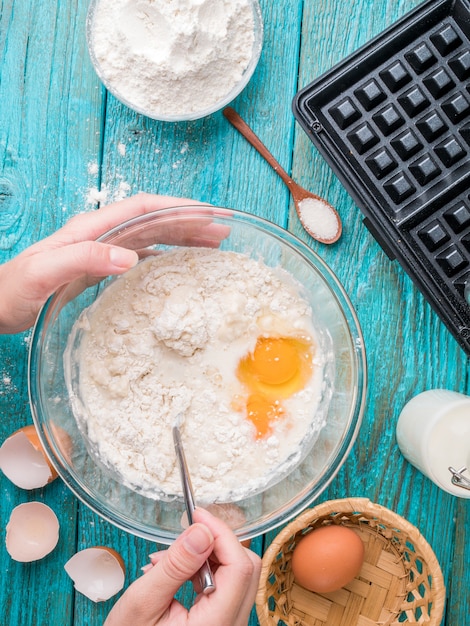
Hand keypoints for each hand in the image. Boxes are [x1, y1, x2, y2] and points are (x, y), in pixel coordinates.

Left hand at [0, 193, 227, 333]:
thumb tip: (129, 257)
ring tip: (210, 245)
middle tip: (221, 230)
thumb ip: (84, 259)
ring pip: (151, 236)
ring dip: (181, 237)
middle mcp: (100, 234)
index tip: (207, 213)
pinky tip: (177, 264)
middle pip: (153, 219)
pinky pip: (141, 255)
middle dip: (189, 221)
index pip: (143, 208)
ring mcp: (101, 249)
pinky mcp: (99, 266)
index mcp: (91, 228)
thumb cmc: (14, 289)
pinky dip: (165, 255)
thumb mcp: (45, 273)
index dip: (176, 207)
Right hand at [104, 507, 260, 625]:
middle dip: (216, 543)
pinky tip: (175, 573)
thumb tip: (202, 530)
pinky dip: (204, 572)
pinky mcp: (221, 624)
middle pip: (246, 568)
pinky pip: (225, 588)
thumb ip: (175, 566)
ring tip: (168, 560)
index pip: (239, 566)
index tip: (198, 514)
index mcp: (215, 625)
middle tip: (186, 534)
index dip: (221, 533)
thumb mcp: (142, 603)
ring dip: (208, 557)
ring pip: (237, 575)